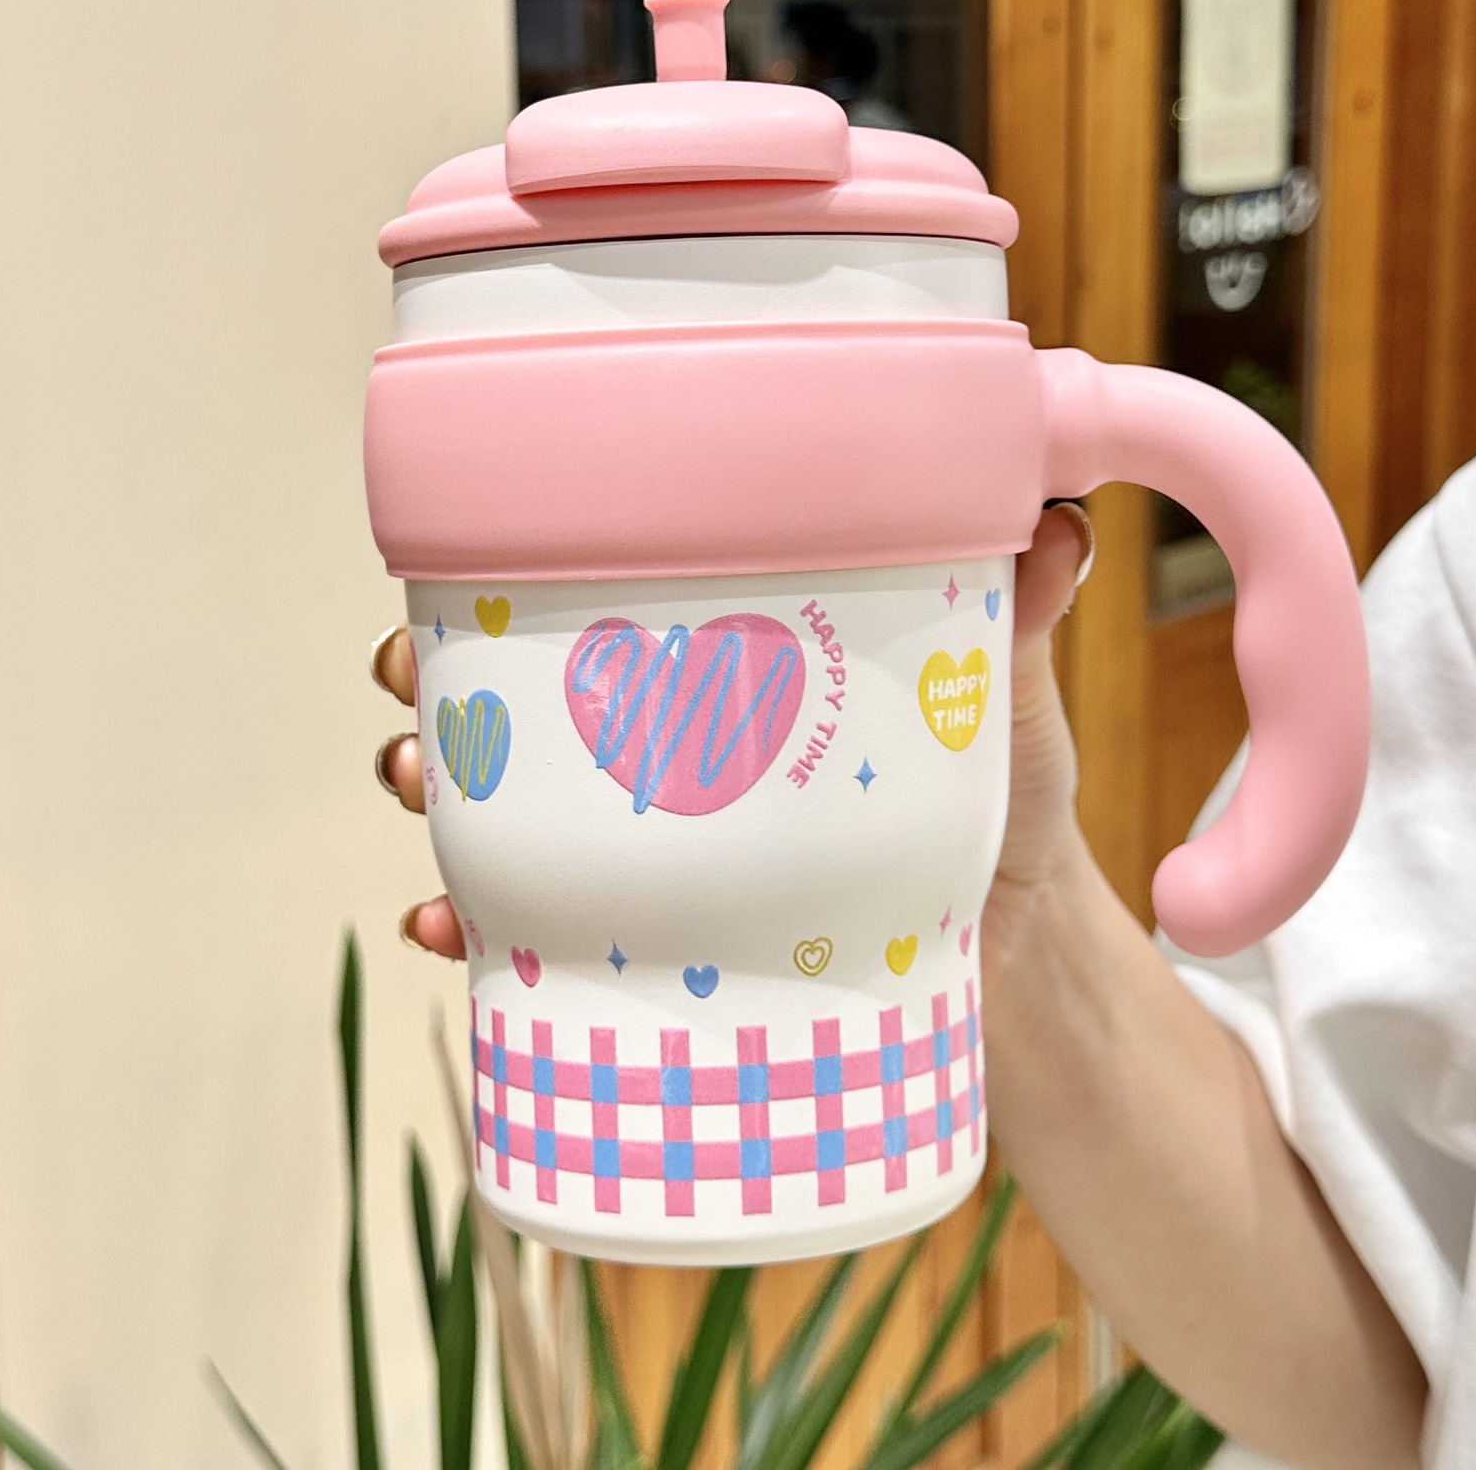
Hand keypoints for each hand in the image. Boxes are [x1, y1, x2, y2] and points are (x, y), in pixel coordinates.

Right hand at [375, 502, 1092, 967]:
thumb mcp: (1000, 702)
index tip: (455, 581)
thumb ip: (1014, 622)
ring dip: (437, 800)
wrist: (1015, 950)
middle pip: (511, 701)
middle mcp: (664, 748)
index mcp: (724, 664)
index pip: (598, 603)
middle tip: (420, 698)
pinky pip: (540, 938)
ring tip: (418, 800)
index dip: (505, 582)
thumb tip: (1057, 525)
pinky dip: (479, 934)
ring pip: (501, 811)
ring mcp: (651, 849)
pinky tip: (446, 934)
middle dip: (440, 691)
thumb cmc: (993, 792)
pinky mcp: (658, 943)